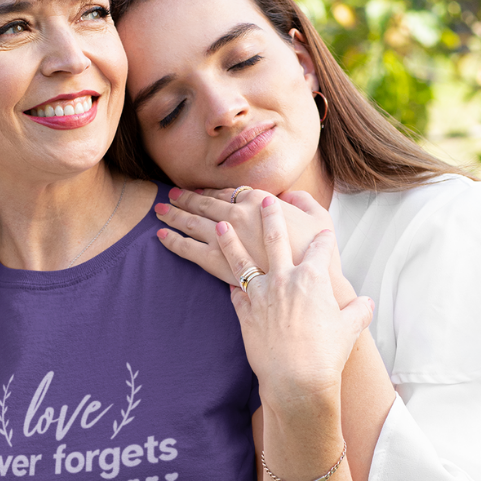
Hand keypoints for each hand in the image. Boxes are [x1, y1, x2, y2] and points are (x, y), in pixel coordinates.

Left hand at [154, 186, 343, 290]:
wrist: (305, 290)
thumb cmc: (317, 256)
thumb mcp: (320, 220)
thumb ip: (303, 203)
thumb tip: (289, 197)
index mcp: (260, 202)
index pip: (230, 192)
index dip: (214, 191)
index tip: (203, 191)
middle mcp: (238, 216)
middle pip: (206, 203)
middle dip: (187, 197)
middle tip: (173, 194)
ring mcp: (224, 239)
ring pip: (192, 221)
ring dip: (174, 213)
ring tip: (161, 208)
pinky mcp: (215, 263)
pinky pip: (187, 249)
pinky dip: (172, 240)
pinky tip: (160, 234)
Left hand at [219, 196, 373, 413]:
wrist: (296, 380)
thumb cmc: (325, 354)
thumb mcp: (350, 329)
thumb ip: (358, 311)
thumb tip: (367, 303)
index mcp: (313, 278)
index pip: (321, 248)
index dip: (324, 239)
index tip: (323, 232)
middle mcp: (284, 279)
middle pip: (276, 238)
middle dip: (271, 216)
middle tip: (264, 200)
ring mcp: (261, 294)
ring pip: (242, 259)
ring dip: (231, 240)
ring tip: (222, 225)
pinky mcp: (244, 312)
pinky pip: (235, 292)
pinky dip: (232, 285)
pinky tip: (226, 279)